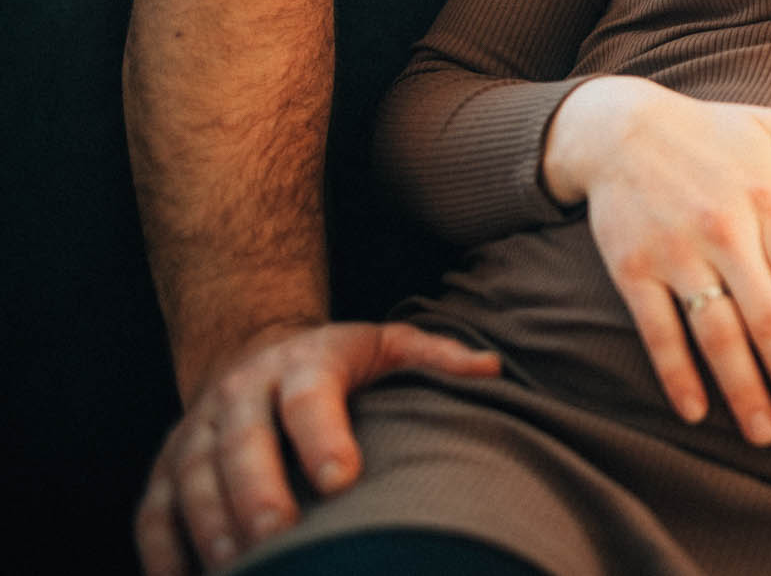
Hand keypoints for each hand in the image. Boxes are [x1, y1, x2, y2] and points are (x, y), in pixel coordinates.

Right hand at [134, 320, 500, 575]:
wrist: (252, 350)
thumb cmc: (339, 363)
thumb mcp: (389, 344)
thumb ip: (438, 358)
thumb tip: (492, 369)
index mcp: (304, 363)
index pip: (310, 397)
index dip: (324, 436)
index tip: (344, 480)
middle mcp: (241, 393)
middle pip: (242, 442)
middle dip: (257, 491)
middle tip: (280, 535)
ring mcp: (196, 431)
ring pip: (192, 478)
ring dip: (211, 526)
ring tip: (242, 568)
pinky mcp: (164, 468)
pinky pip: (151, 512)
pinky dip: (161, 552)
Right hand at [546, 77, 770, 445]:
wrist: (614, 128)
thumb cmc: (703, 130)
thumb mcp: (770, 124)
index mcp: (766, 198)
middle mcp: (724, 229)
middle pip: (766, 318)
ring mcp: (677, 252)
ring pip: (717, 335)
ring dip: (743, 390)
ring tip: (765, 433)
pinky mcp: (633, 270)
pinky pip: (659, 332)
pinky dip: (676, 375)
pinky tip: (697, 412)